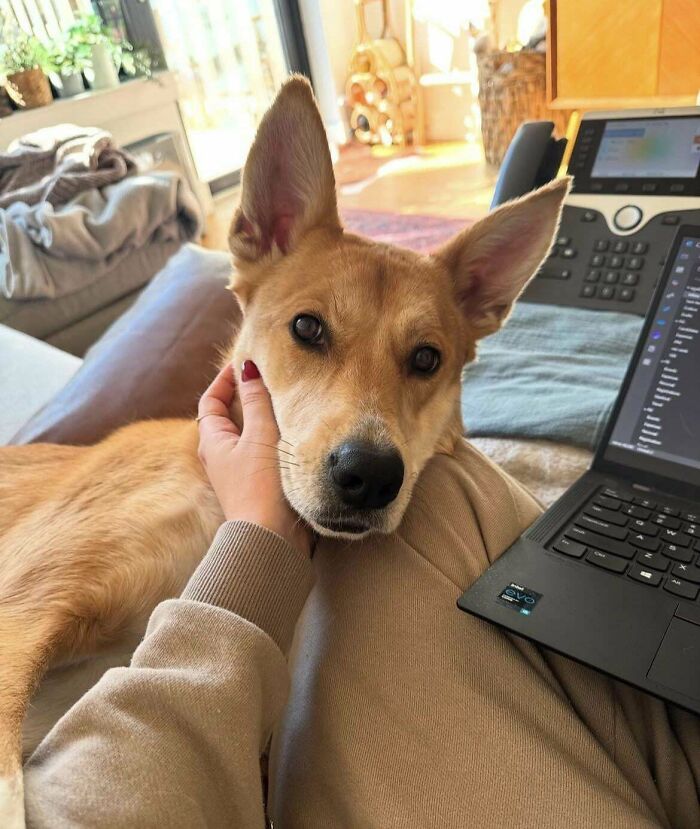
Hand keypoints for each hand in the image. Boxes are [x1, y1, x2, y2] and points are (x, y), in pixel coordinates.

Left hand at [197, 360, 311, 556]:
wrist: (269, 539)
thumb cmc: (260, 486)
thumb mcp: (259, 436)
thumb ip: (256, 401)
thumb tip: (248, 369)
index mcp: (212, 442)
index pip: (211, 402)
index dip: (224, 380)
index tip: (244, 364)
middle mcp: (219, 457)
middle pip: (225, 418)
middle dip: (243, 397)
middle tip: (265, 381)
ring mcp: (236, 474)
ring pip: (243, 436)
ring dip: (258, 419)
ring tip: (281, 404)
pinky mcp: (254, 487)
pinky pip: (257, 453)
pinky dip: (268, 439)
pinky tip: (289, 438)